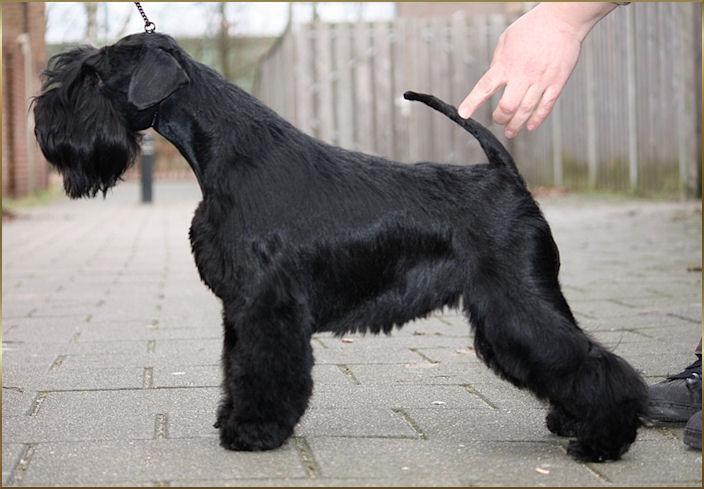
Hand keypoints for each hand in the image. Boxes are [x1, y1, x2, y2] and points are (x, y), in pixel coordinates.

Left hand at [458, 2, 615, 138]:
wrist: (562, 20)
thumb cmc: (532, 28)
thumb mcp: (505, 41)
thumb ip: (498, 63)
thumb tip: (493, 81)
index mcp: (506, 64)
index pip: (484, 88)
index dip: (472, 103)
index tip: (464, 114)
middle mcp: (522, 75)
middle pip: (507, 107)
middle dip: (500, 118)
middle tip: (498, 121)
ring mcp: (540, 80)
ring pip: (526, 111)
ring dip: (516, 125)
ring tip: (510, 132)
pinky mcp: (556, 83)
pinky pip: (545, 107)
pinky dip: (537, 119)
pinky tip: (530, 126)